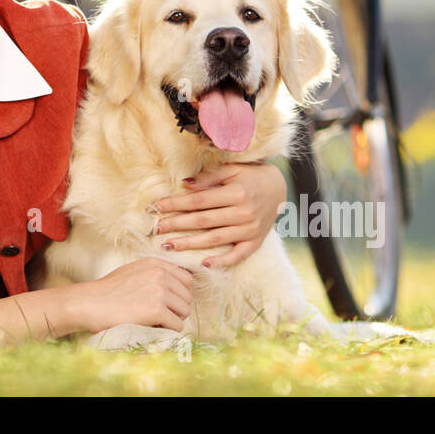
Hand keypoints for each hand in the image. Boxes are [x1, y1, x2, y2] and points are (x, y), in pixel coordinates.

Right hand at [74, 258, 193, 333]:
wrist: (90, 303)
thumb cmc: (108, 291)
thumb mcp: (133, 272)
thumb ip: (154, 274)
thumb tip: (176, 287)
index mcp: (156, 264)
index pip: (186, 279)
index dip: (179, 294)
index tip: (168, 302)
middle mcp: (160, 274)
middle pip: (187, 297)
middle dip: (177, 308)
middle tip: (159, 314)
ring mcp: (159, 291)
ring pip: (184, 311)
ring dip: (173, 319)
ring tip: (154, 320)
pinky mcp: (157, 309)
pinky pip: (177, 325)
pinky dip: (168, 330)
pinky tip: (153, 327)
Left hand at [146, 162, 287, 268]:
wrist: (279, 188)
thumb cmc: (250, 176)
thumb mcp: (231, 170)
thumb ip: (208, 178)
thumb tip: (184, 184)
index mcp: (236, 193)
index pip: (199, 201)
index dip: (176, 204)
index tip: (157, 207)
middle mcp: (243, 213)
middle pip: (203, 221)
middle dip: (176, 225)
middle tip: (155, 229)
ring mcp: (250, 230)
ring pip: (214, 239)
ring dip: (190, 244)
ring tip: (168, 246)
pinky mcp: (255, 242)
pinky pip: (238, 255)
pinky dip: (222, 261)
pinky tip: (204, 264)